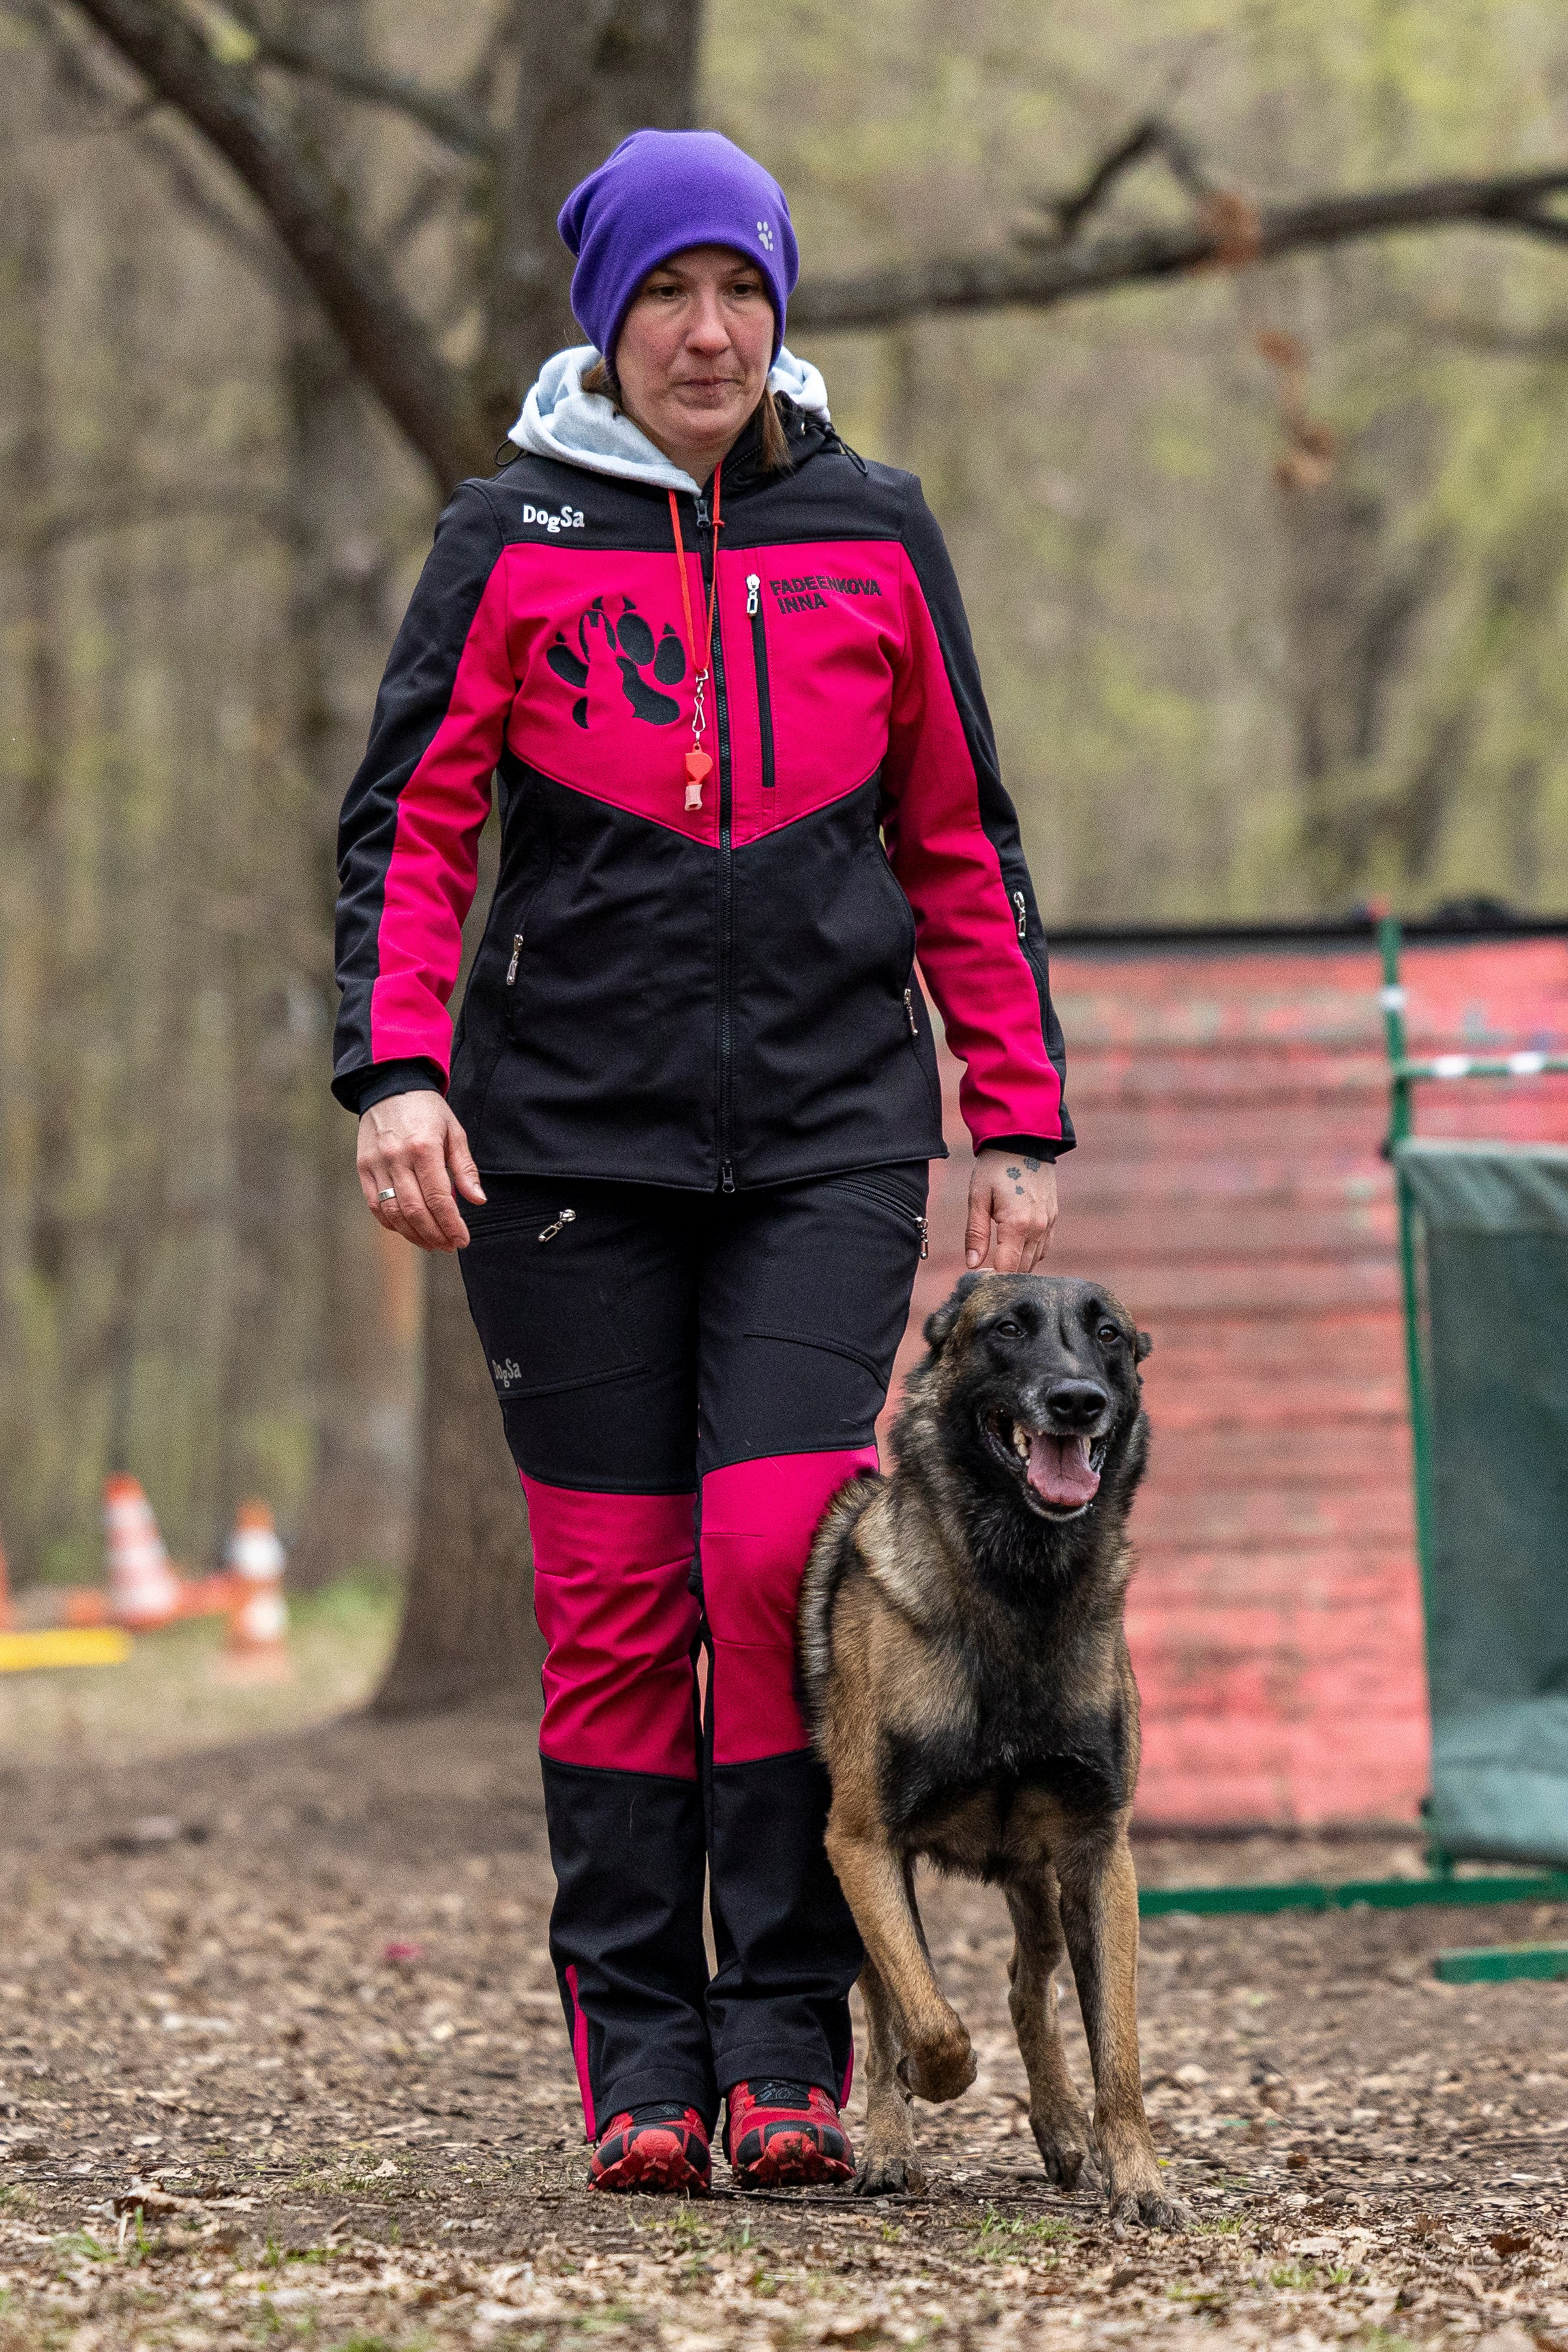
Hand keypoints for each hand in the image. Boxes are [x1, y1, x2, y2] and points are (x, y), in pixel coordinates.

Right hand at [358, 1091, 485, 1251]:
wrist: (389, 1087)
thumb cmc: (426, 1110)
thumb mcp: (454, 1131)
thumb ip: (464, 1167)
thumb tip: (477, 1199)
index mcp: (423, 1148)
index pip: (438, 1198)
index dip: (451, 1224)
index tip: (462, 1239)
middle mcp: (397, 1158)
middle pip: (415, 1210)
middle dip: (435, 1234)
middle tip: (449, 1246)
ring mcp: (377, 1164)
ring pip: (394, 1212)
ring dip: (414, 1234)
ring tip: (432, 1243)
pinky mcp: (363, 1168)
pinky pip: (375, 1205)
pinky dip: (392, 1223)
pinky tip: (408, 1230)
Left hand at [965, 1148, 1056, 1272]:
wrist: (1023, 1140)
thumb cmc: (995, 1167)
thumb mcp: (977, 1198)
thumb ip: (975, 1234)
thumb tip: (972, 1265)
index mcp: (1017, 1225)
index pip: (1007, 1268)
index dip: (992, 1279)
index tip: (978, 1280)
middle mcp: (1038, 1228)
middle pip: (1022, 1269)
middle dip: (1004, 1275)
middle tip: (984, 1271)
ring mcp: (1049, 1223)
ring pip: (1035, 1261)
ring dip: (1018, 1266)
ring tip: (997, 1261)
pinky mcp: (1053, 1217)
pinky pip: (1044, 1247)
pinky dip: (1030, 1254)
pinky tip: (1015, 1248)